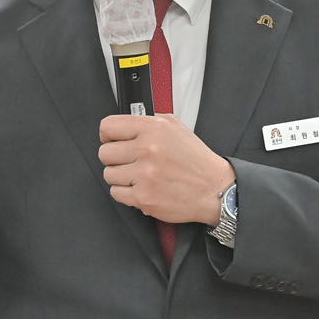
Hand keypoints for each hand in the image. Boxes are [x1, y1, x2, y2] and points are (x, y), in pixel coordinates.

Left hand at [98, 114, 234, 224]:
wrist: (214, 188)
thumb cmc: (195, 160)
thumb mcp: (175, 126)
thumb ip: (148, 121)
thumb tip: (124, 125)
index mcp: (153, 128)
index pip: (107, 127)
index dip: (108, 135)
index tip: (114, 141)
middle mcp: (147, 149)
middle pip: (104, 153)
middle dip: (115, 158)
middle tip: (130, 161)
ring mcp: (144, 175)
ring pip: (108, 174)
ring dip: (121, 177)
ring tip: (139, 176)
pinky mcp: (143, 197)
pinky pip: (116, 193)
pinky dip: (126, 193)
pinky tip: (141, 187)